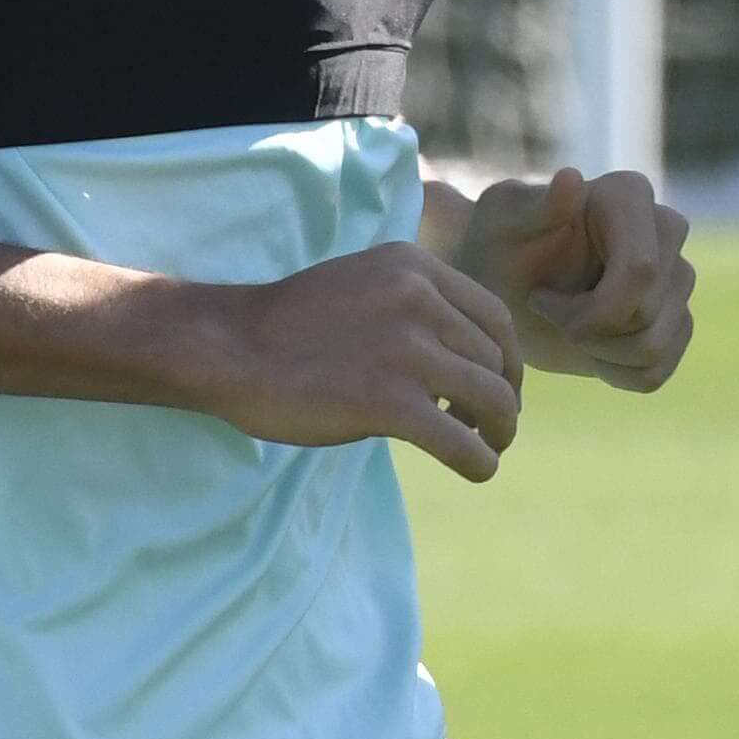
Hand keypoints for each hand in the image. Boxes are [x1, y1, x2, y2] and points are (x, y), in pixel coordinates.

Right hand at [189, 242, 525, 481]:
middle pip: (495, 359)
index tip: (503, 386)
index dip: (509, 359)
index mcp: (416, 268)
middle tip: (493, 425)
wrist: (228, 348)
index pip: (495, 317)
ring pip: (491, 399)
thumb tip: (471, 356)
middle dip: (504, 397)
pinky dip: (480, 462)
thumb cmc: (291, 325)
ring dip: (501, 430)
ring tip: (489, 447)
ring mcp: (406, 350)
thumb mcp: (366, 285)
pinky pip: (461, 441)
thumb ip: (417, 305)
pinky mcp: (390, 402)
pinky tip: (478, 471)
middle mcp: (419, 300)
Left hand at [449, 167, 695, 390]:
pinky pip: (658, 371)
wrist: (501, 281)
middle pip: (648, 313)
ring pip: (656, 345)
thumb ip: (537, 205)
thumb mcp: (502, 221)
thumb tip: (571, 179)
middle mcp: (667, 232)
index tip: (538, 298)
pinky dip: (615, 373)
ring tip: (564, 329)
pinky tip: (585, 349)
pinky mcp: (674, 321)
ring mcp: (677, 278)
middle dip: (589, 331)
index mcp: (630, 196)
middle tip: (544, 313)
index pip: (641, 271)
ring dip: (599, 354)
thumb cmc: (496, 243)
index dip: (591, 307)